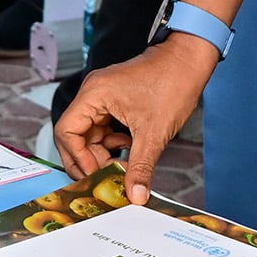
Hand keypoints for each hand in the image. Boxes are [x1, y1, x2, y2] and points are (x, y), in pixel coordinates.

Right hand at [55, 38, 219, 204]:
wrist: (189, 61)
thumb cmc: (172, 83)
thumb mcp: (154, 133)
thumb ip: (140, 167)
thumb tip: (135, 195)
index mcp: (94, 95)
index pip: (67, 132)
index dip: (78, 158)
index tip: (95, 176)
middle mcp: (93, 93)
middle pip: (74, 135)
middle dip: (88, 160)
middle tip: (103, 180)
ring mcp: (102, 96)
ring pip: (89, 134)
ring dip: (102, 154)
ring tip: (121, 168)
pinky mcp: (113, 100)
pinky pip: (103, 127)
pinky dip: (112, 143)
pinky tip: (128, 150)